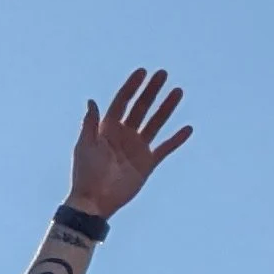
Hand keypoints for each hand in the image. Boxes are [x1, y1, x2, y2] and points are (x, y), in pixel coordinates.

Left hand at [68, 68, 191, 218]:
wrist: (94, 201)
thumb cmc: (86, 173)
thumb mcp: (85, 146)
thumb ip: (90, 123)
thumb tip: (92, 101)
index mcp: (108, 129)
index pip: (122, 102)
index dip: (131, 87)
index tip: (142, 72)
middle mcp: (124, 135)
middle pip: (141, 108)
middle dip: (151, 91)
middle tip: (163, 74)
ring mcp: (136, 148)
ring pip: (155, 123)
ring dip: (166, 108)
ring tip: (178, 91)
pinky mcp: (147, 164)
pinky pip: (165, 148)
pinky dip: (176, 139)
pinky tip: (187, 128)